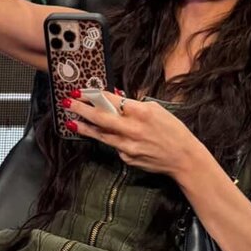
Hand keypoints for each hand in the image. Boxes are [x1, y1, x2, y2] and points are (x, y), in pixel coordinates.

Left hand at [65, 91, 204, 179]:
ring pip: (101, 135)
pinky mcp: (127, 158)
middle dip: (82, 110)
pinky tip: (101, 135)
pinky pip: (114, 146)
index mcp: (141, 112)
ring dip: (85, 128)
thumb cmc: (173, 130)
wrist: (183, 158)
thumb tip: (116, 97)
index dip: (94, 95)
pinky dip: (108, 139)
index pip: (112, 100)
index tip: (81, 92)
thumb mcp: (157, 109)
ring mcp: (128, 146)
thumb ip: (135, 104)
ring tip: (72, 122)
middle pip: (101, 118)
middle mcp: (133, 129)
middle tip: (67, 103)